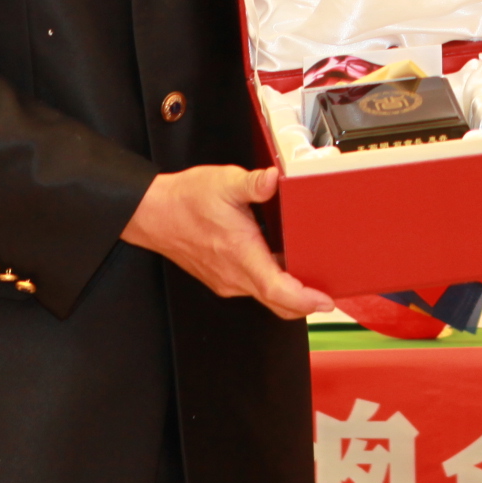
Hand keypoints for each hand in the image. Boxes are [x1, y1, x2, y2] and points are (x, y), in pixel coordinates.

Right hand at [122, 165, 335, 318]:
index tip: (324, 300)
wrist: (154, 213)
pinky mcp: (222, 278)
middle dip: (305, 303)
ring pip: (266, 296)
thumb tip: (276, 179)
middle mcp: (234, 275)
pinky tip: (281, 262)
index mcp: (240, 254)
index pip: (277, 290)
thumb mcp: (224, 182)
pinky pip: (253, 287)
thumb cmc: (185, 200)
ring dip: (289, 293)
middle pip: (277, 303)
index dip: (304, 299)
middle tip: (328, 294)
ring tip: (311, 276)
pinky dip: (273, 283)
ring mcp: (227, 280)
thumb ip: (254, 183)